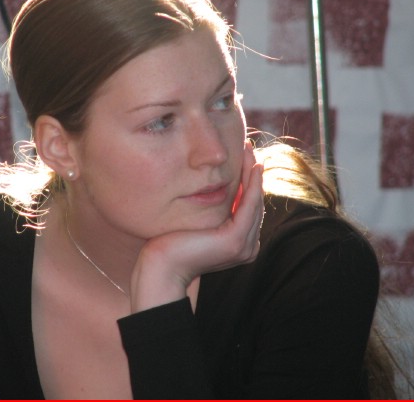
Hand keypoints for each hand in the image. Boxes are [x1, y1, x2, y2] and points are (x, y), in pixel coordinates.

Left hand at [130, 141, 263, 312]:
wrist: (159, 265)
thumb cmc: (170, 242)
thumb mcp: (197, 221)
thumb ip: (211, 211)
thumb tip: (211, 188)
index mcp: (238, 245)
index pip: (248, 207)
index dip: (248, 181)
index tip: (244, 157)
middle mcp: (247, 247)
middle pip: (254, 202)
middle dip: (253, 173)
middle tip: (249, 147)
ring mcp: (244, 246)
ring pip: (254, 201)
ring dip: (254, 173)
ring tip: (250, 150)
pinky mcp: (236, 241)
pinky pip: (249, 205)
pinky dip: (253, 184)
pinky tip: (252, 166)